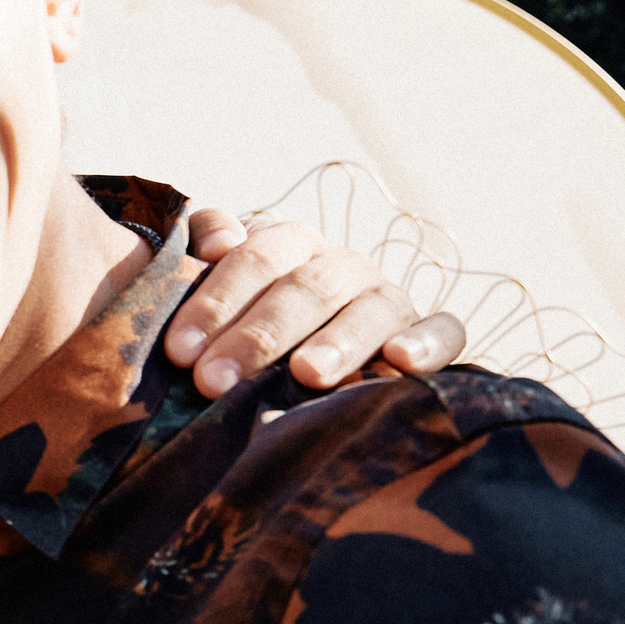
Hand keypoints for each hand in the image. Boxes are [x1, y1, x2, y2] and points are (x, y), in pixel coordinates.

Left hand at [170, 210, 467, 396]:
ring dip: (338, 341)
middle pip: (306, 289)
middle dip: (259, 336)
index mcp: (291, 244)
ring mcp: (387, 298)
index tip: (179, 352)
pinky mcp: (429, 333)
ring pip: (369, 310)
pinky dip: (428, 343)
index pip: (255, 258)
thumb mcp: (218, 279)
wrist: (306, 351)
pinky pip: (445, 330)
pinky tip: (401, 361)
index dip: (216, 301)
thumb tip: (216, 242)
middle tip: (214, 381)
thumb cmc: (243, 317)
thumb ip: (206, 242)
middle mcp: (342, 266)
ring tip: (305, 373)